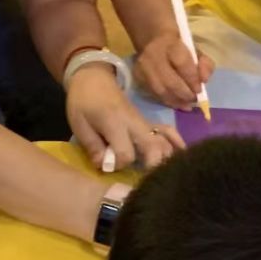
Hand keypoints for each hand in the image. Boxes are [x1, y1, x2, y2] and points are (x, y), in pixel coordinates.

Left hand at [66, 64, 183, 171]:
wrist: (94, 78)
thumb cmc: (83, 101)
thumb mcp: (79, 123)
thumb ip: (92, 145)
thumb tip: (104, 166)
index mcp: (115, 123)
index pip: (125, 153)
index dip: (118, 164)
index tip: (106, 164)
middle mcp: (135, 124)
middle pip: (153, 149)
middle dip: (151, 168)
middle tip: (142, 181)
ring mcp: (145, 123)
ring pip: (164, 142)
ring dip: (165, 159)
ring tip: (159, 174)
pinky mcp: (148, 122)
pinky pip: (168, 132)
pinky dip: (176, 143)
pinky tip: (181, 156)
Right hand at [133, 29, 213, 111]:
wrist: (152, 39)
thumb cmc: (178, 46)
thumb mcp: (195, 50)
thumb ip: (204, 64)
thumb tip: (204, 80)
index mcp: (170, 44)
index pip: (182, 64)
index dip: (192, 80)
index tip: (199, 90)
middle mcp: (153, 56)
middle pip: (169, 81)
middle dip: (184, 94)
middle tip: (194, 100)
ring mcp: (142, 68)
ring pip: (160, 91)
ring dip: (176, 101)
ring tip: (187, 105)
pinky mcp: (137, 77)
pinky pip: (153, 94)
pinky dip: (167, 101)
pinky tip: (176, 103)